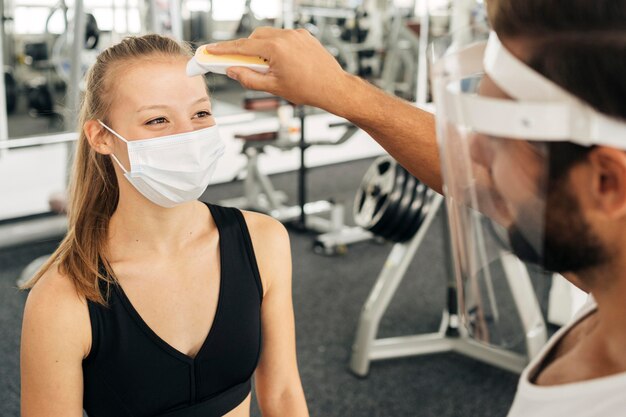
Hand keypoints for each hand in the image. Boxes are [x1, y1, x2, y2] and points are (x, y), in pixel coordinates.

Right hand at [204, 27, 352, 111]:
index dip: (224, 49)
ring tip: (267, 67)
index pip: (242, 47)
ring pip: (270, 36)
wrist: (334, 88)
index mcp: (276, 48)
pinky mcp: (305, 35)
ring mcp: (297, 34)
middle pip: (255, 37)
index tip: (212, 50)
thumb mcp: (273, 87)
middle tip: (241, 63)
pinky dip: (278, 47)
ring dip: (262, 48)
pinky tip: (282, 62)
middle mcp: (286, 36)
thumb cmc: (309, 89)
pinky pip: (284, 37)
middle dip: (246, 49)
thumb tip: (232, 71)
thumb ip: (248, 78)